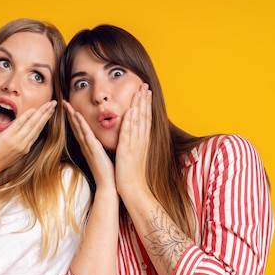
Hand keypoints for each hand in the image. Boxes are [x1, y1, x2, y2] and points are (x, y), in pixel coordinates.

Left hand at [0, 100, 56, 177]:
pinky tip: (33, 109)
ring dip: (42, 113)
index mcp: (24, 148)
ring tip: (49, 103)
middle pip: (38, 127)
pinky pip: (19, 125)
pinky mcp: (8, 138)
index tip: (50, 112)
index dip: (44, 121)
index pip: (37, 132)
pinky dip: (27, 116)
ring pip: (32, 125)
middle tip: (54, 103)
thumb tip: (18, 136)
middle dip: (47, 114)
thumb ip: (16, 145)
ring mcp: (17, 142)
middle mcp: (23, 145)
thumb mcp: (9, 154)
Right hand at [64, 100, 114, 189]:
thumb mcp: (103, 157)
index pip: (80, 129)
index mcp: (89, 147)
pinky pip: (85, 134)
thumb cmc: (108, 172)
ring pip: (78, 128)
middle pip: (76, 126)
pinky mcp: (92, 149)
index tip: (71, 108)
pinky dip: (80, 124)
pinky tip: (77, 115)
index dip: (74, 118)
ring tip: (66, 104)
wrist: (108, 185)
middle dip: (70, 113)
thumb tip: (101, 141)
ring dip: (72, 115)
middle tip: (63, 102)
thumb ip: (100, 148)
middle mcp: (86, 146)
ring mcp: (88, 147)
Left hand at [115, 83, 151, 197]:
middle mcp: (141, 141)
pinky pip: (129, 133)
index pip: (146, 119)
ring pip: (138, 121)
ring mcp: (135, 144)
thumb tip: (135, 137)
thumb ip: (135, 144)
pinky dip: (130, 121)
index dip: (146, 105)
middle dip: (144, 100)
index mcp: (142, 142)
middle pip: (144, 117)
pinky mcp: (127, 150)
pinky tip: (130, 110)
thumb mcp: (134, 155)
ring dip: (139, 106)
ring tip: (139, 91)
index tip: (147, 92)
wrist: (132, 189)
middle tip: (145, 85)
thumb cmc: (132, 174)